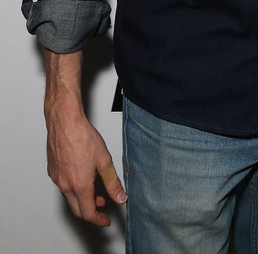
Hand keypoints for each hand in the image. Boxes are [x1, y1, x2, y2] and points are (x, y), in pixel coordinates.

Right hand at [46, 105, 126, 225]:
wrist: (64, 121)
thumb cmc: (82, 136)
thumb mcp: (104, 160)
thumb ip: (113, 181)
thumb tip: (120, 196)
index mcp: (79, 185)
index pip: (88, 213)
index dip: (99, 219)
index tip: (106, 220)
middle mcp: (65, 184)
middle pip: (77, 208)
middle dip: (92, 210)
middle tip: (103, 205)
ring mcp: (57, 177)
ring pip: (70, 196)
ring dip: (83, 197)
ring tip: (96, 188)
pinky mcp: (52, 169)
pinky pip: (63, 184)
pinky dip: (74, 186)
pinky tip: (83, 174)